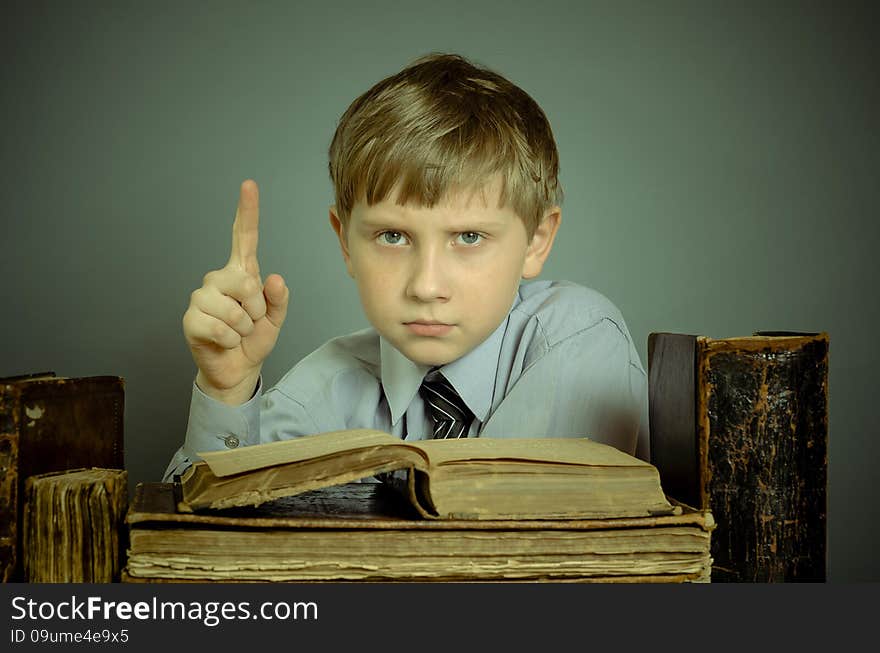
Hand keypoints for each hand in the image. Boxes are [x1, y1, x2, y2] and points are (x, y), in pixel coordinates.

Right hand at [182, 180, 288, 403]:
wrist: (238, 370)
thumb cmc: (254, 340)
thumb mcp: (276, 319)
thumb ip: (279, 299)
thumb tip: (274, 278)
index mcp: (241, 273)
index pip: (243, 237)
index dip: (246, 211)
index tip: (249, 185)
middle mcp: (218, 279)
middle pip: (244, 281)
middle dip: (257, 308)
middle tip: (252, 321)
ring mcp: (201, 298)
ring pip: (233, 309)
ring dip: (244, 327)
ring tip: (238, 332)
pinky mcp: (191, 319)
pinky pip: (221, 327)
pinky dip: (231, 340)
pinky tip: (225, 342)